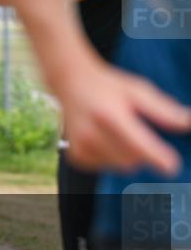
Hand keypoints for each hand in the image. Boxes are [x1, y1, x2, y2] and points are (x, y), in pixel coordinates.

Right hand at [59, 59, 190, 175]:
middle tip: (136, 130)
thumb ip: (163, 109)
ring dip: (128, 155)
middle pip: (133, 160)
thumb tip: (188, 123)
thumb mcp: (138, 90)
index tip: (172, 167)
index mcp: (109, 115)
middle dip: (143, 151)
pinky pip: (107, 167)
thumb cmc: (108, 86)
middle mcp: (91, 134)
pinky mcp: (76, 156)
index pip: (138, 145)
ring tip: (119, 132)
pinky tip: (106, 139)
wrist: (71, 83)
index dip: (157, 158)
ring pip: (122, 166)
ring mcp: (81, 146)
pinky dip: (113, 157)